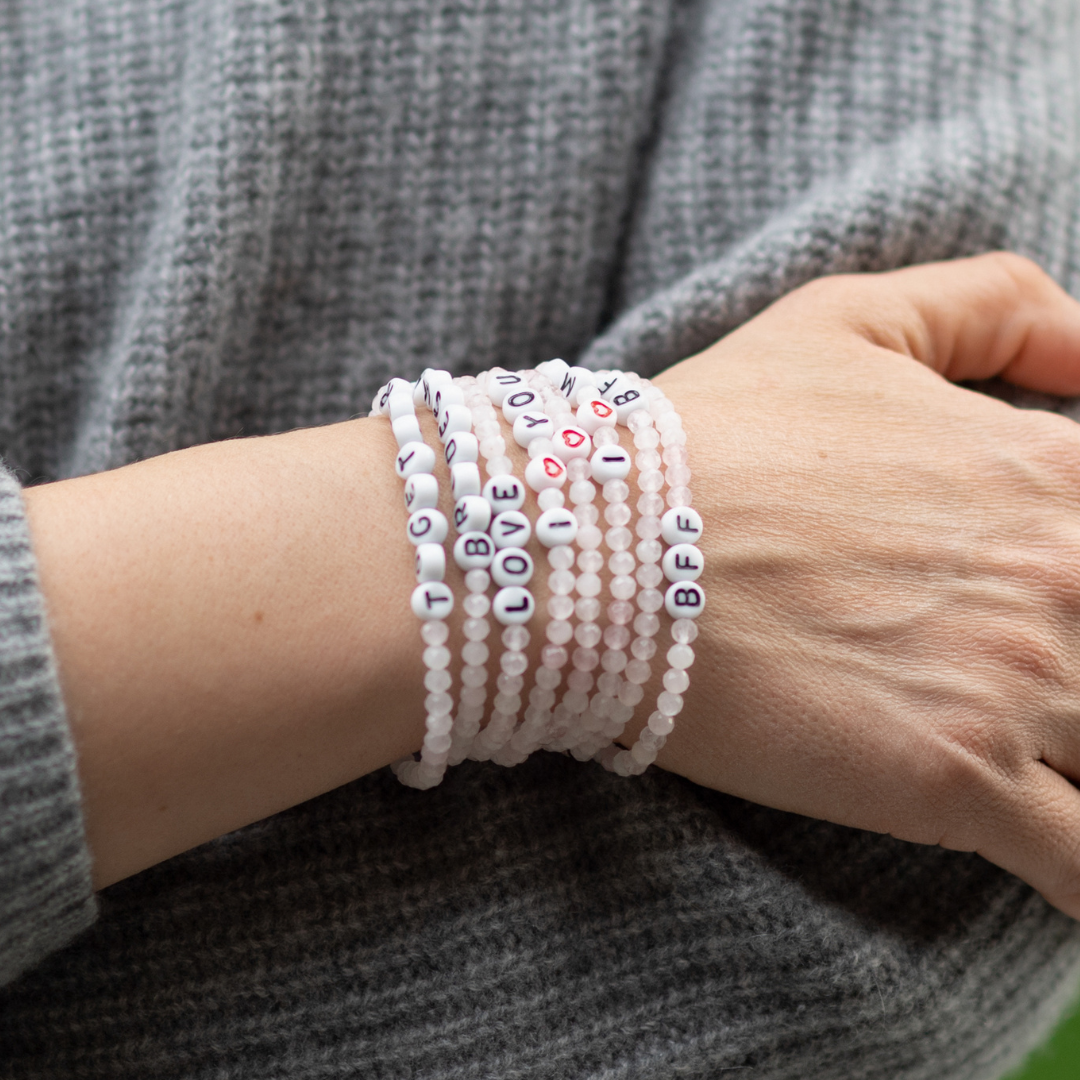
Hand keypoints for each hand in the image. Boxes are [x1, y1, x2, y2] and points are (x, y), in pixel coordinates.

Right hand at [649, 253, 1079, 918]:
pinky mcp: (956, 784)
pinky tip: (1060, 869)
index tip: (1048, 604)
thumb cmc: (713, 432)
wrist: (596, 548)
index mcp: (1053, 470)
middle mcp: (1066, 578)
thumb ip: (993, 305)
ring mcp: (1020, 688)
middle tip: (1020, 674)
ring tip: (1033, 756)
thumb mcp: (846, 320)